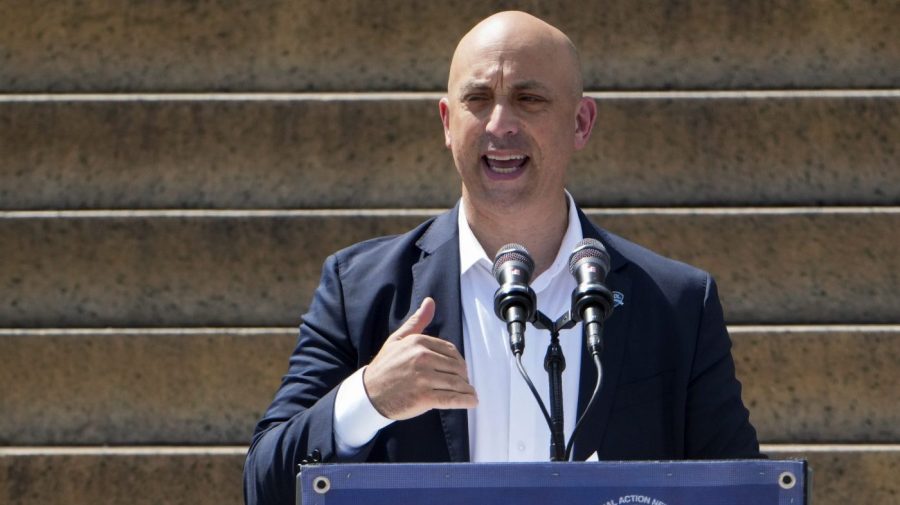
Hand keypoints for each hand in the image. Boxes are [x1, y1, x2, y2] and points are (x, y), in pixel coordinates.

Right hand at [363, 297, 477, 419]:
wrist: (369, 394)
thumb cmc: (384, 367)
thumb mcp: (397, 340)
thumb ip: (416, 322)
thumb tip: (430, 301)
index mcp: (418, 342)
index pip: (450, 350)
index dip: (458, 361)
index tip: (459, 370)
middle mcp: (422, 357)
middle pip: (456, 367)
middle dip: (463, 376)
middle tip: (463, 383)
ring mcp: (424, 378)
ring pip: (456, 383)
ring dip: (467, 389)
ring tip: (469, 394)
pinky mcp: (424, 397)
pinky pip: (452, 398)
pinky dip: (465, 400)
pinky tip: (471, 401)